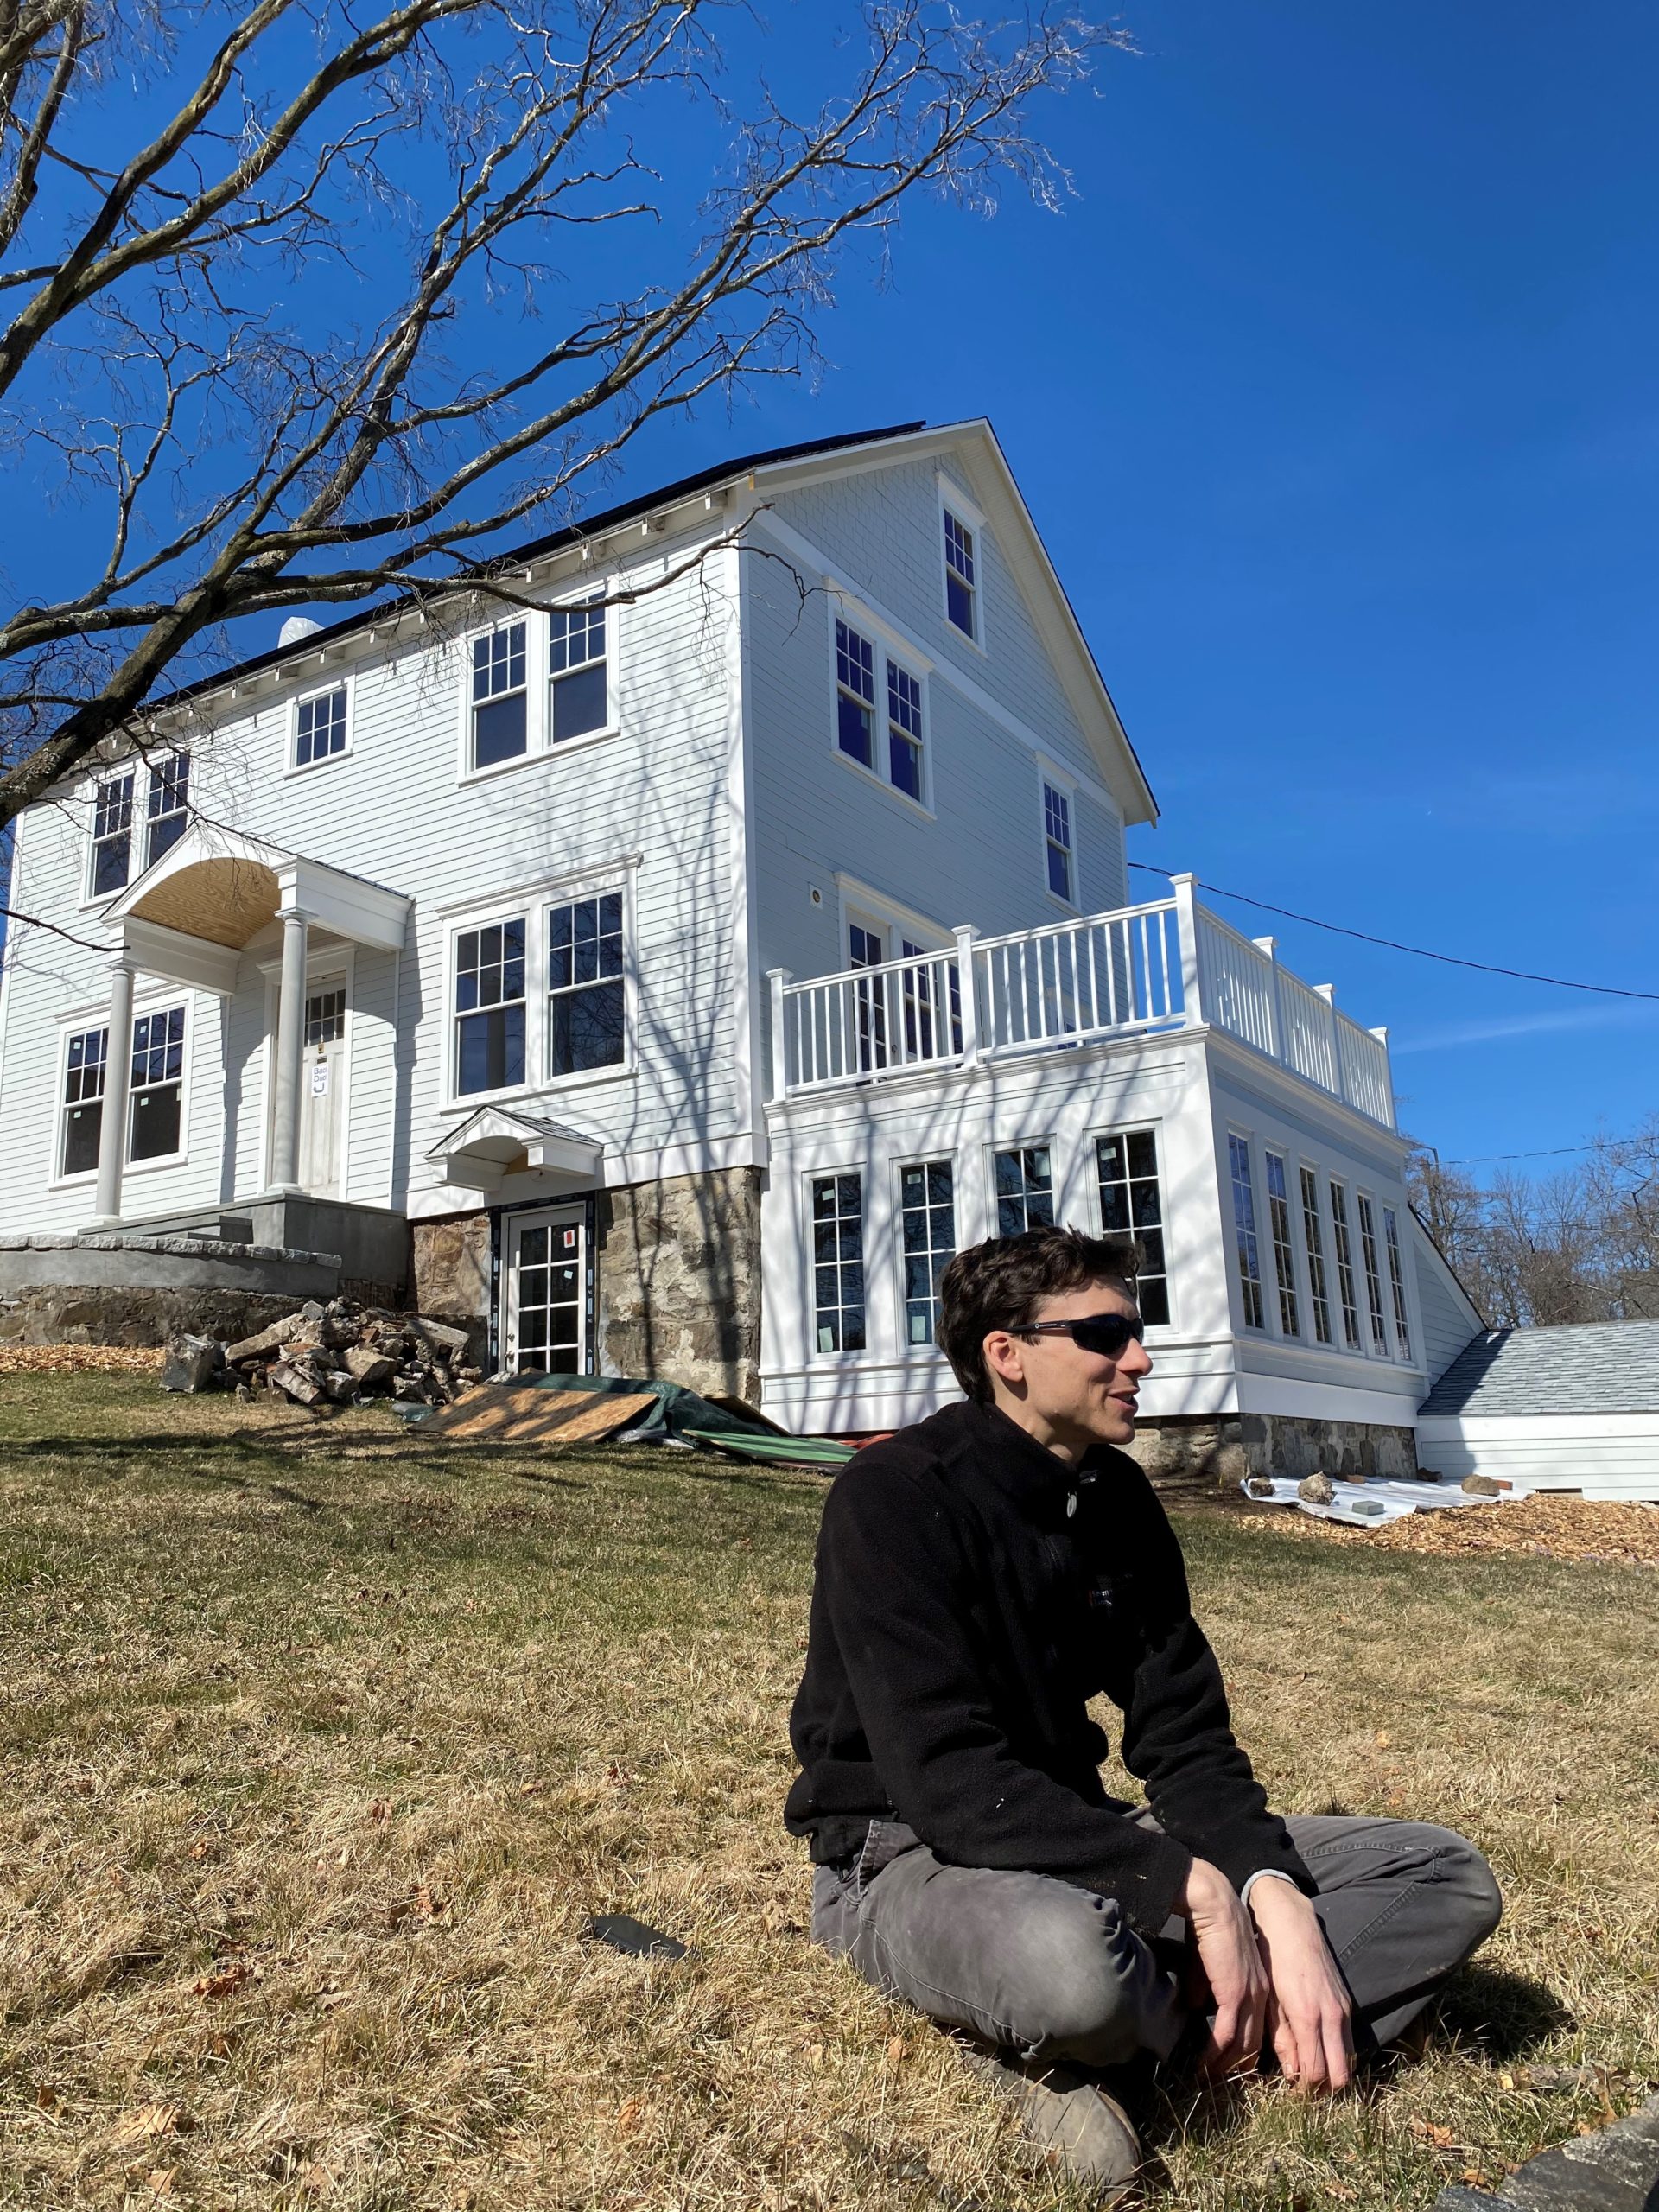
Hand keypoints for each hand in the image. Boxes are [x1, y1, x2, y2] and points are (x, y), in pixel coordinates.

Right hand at [1175, 1856, 1268, 2079]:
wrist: (1214, 1905)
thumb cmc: (1210, 1928)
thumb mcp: (1211, 1964)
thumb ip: (1206, 1986)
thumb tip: (1194, 2005)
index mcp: (1260, 1989)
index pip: (1258, 2031)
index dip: (1246, 2054)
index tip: (1232, 2072)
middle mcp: (1260, 1997)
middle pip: (1253, 2045)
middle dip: (1238, 2069)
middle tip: (1220, 2087)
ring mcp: (1249, 1997)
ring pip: (1242, 2045)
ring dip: (1224, 2067)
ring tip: (1208, 2082)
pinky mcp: (1233, 1995)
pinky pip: (1224, 2035)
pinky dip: (1213, 2054)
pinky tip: (1201, 2066)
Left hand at [1248, 1878, 1353, 2093]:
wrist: (1290, 1922)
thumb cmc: (1272, 1960)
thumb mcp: (1269, 2001)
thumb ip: (1282, 2038)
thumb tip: (1292, 2074)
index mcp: (1308, 2017)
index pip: (1317, 2074)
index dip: (1306, 2093)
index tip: (1292, 2098)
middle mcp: (1332, 2017)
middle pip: (1340, 2076)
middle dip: (1324, 2092)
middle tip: (1304, 2094)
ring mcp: (1342, 2009)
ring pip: (1348, 2061)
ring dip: (1333, 2074)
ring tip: (1310, 2078)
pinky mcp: (1346, 2003)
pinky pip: (1348, 2041)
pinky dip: (1337, 2055)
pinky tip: (1319, 2053)